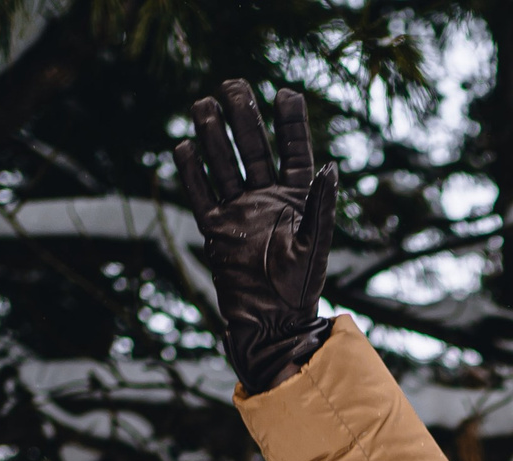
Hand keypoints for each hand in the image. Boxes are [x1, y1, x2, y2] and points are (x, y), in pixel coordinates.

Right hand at [172, 78, 337, 392]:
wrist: (272, 322)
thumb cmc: (301, 288)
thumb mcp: (316, 245)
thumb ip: (320, 206)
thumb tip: (330, 167)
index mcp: (297, 199)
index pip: (293, 151)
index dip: (290, 123)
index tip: (286, 92)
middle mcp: (267, 199)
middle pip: (253, 148)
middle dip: (243, 117)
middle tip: (232, 85)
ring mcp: (239, 212)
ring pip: (223, 164)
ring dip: (213, 135)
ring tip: (202, 104)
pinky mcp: (216, 229)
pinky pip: (200, 194)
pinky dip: (191, 172)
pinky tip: (183, 145)